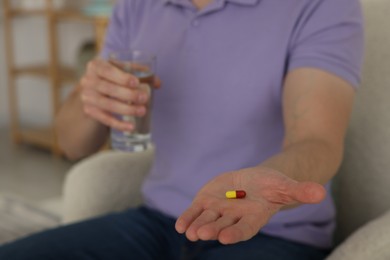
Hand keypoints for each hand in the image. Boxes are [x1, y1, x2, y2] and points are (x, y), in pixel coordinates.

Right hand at [79, 58, 159, 130]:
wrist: (95, 90)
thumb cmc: (114, 77)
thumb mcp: (123, 70)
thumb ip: (141, 73)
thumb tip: (157, 83)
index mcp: (96, 66)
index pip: (107, 70)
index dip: (121, 77)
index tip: (136, 83)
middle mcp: (88, 80)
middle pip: (108, 88)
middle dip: (128, 94)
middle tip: (144, 98)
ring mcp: (87, 97)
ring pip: (107, 104)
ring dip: (126, 109)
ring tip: (142, 111)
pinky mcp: (90, 111)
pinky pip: (104, 119)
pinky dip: (119, 124)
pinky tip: (131, 127)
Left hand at [175, 166, 325, 244]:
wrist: (255, 182)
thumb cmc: (272, 185)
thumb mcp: (286, 185)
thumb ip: (300, 191)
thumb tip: (321, 192)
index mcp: (253, 217)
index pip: (245, 229)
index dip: (236, 233)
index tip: (227, 238)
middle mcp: (234, 218)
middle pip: (222, 226)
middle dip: (213, 230)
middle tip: (202, 234)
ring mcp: (219, 211)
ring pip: (207, 220)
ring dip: (197, 226)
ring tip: (189, 231)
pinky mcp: (207, 202)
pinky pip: (195, 212)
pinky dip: (187, 218)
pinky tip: (180, 225)